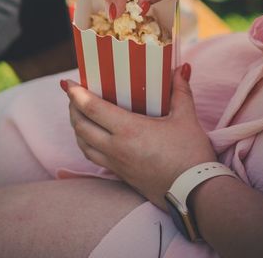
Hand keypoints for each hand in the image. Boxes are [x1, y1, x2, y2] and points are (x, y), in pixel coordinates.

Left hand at [62, 64, 216, 208]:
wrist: (194, 192)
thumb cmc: (190, 154)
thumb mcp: (186, 118)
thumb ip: (180, 91)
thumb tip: (180, 70)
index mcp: (128, 130)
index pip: (92, 109)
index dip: (77, 94)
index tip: (68, 83)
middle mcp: (116, 147)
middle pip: (81, 126)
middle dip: (73, 108)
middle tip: (74, 94)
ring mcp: (116, 163)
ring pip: (83, 144)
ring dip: (76, 127)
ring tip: (78, 113)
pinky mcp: (121, 175)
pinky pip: (94, 157)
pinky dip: (86, 144)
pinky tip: (92, 138)